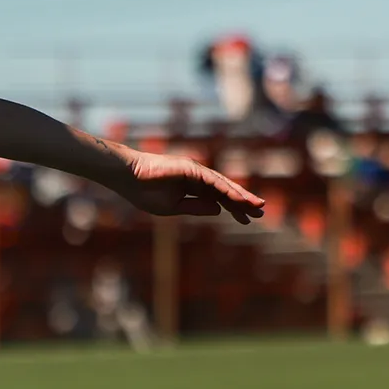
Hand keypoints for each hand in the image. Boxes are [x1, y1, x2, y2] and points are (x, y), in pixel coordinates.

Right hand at [115, 150, 263, 224]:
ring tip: (257, 206)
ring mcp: (196, 172)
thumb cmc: (144, 192)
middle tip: (260, 212)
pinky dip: (227, 190)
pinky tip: (239, 199)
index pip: (218, 199)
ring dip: (241, 195)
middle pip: (226, 192)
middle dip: (243, 202)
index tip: (247, 220)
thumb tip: (218, 210)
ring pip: (224, 186)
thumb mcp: (173, 207)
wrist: (128, 177)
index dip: (233, 209)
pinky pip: (213, 181)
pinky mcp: (192, 168)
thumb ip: (196, 207)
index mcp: (192, 189)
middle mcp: (198, 178)